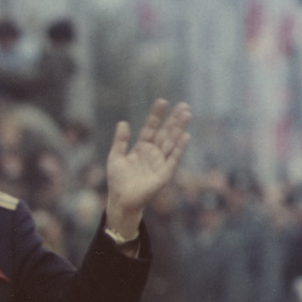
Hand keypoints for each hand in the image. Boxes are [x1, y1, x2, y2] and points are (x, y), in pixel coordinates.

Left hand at [103, 99, 191, 235]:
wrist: (121, 199)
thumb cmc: (117, 180)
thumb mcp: (115, 157)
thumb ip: (120, 141)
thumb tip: (123, 122)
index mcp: (141, 147)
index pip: (151, 127)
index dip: (156, 115)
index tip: (162, 101)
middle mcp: (153, 152)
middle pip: (165, 132)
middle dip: (174, 119)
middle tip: (183, 105)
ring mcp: (160, 162)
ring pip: (171, 141)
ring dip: (179, 129)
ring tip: (187, 114)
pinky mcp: (165, 173)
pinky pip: (173, 158)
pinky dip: (179, 148)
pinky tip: (185, 136)